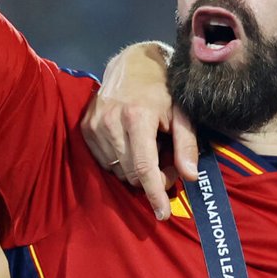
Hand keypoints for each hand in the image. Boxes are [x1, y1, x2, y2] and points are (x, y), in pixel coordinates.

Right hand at [82, 42, 198, 219]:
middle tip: (169, 163)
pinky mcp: (85, 128)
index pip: (144, 166)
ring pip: (118, 170)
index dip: (154, 192)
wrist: (132, 64)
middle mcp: (111, 122)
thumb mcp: (182, 113)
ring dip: (137, 170)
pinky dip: (121, 161)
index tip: (162, 213)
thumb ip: (187, 144)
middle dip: (153, 178)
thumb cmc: (163, 89)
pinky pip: (105, 161)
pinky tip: (132, 145)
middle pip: (132, 173)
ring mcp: (95, 125)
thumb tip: (191, 176)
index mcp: (137, 117)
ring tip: (151, 149)